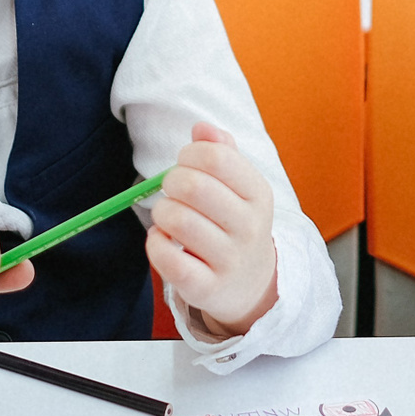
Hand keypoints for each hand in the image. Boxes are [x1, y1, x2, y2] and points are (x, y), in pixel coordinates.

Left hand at [146, 122, 278, 337]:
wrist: (252, 284)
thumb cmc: (236, 223)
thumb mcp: (240, 187)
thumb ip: (222, 152)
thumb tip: (201, 127)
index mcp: (258, 193)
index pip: (217, 158)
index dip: (190, 154)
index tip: (184, 163)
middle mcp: (250, 226)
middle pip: (194, 186)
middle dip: (170, 181)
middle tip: (171, 190)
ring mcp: (230, 260)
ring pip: (179, 221)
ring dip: (162, 212)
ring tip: (167, 216)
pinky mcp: (208, 288)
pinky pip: (170, 260)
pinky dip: (155, 244)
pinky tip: (162, 239)